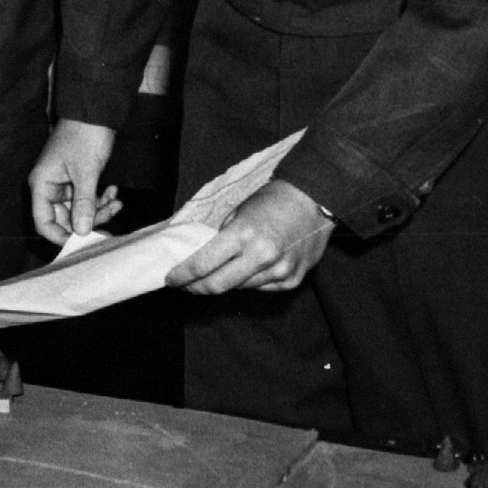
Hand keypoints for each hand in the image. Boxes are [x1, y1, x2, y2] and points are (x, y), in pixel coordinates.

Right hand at [28, 117, 120, 244]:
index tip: (82, 242)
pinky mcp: (77, 180)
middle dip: (88, 220)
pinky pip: (87, 199)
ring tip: (116, 201)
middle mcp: (50, 186)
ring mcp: (64, 184)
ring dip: (98, 210)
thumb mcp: (86, 172)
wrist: (96, 110)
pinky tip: (113, 192)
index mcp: (42, 184)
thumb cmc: (84, 136)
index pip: (43, 221)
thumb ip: (84, 204)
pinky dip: (100, 199)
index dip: (60, 236)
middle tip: (110, 215)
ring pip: (79, 210)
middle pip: (64, 218)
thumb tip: (82, 232)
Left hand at [168, 179, 333, 294]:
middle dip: (196, 287)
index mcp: (243, 234)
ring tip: (221, 271)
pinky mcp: (292, 279)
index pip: (202, 265)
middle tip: (186, 285)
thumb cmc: (274, 200)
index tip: (171, 279)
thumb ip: (222, 237)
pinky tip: (252, 267)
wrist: (316, 199)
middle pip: (217, 286)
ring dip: (226, 282)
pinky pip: (262, 287)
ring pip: (239, 288)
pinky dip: (251, 280)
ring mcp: (279, 271)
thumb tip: (203, 260)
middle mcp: (261, 256)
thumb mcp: (240, 210)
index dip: (182, 276)